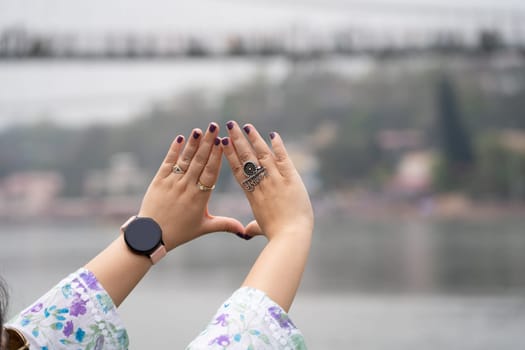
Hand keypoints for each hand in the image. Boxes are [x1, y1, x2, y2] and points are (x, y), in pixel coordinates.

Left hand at [138, 122, 243, 250]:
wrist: (151, 235)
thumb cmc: (180, 232)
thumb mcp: (204, 227)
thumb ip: (225, 225)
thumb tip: (244, 232)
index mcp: (200, 197)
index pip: (211, 172)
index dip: (216, 156)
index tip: (222, 141)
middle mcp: (187, 187)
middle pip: (199, 161)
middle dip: (207, 142)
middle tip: (214, 126)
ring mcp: (172, 182)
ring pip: (185, 159)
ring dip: (193, 143)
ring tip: (200, 129)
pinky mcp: (159, 181)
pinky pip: (168, 162)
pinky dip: (174, 150)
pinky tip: (181, 138)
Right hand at [221, 121, 313, 240]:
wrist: (290, 236)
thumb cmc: (276, 234)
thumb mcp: (261, 228)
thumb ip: (252, 227)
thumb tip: (245, 234)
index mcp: (252, 194)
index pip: (238, 170)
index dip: (230, 155)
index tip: (223, 143)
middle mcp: (261, 184)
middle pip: (246, 158)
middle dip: (237, 141)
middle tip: (229, 126)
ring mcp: (275, 180)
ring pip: (262, 155)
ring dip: (253, 139)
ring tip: (245, 126)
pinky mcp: (290, 179)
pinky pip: (283, 158)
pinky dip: (278, 146)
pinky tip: (273, 134)